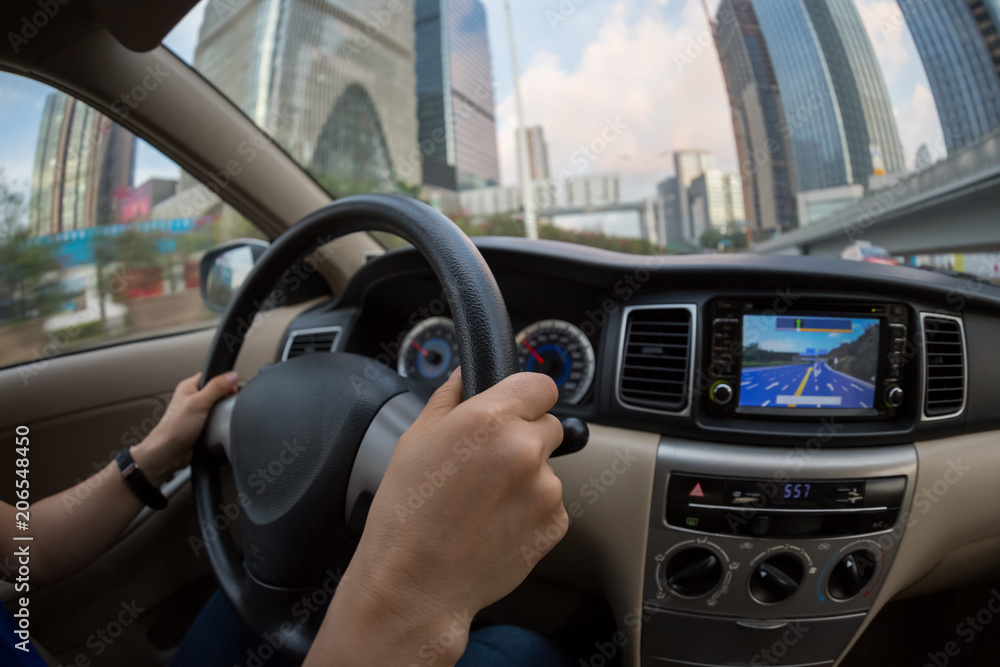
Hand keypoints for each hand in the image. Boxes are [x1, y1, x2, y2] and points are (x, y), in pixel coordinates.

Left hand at [132, 371, 238, 485]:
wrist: (168, 454)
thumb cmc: (174, 429)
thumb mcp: (198, 403)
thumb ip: (216, 388)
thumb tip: (231, 376)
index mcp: (188, 387)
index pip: (211, 375)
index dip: (224, 380)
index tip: (231, 389)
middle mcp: (191, 398)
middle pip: (217, 391)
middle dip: (224, 398)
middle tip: (224, 405)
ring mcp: (195, 412)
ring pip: (217, 407)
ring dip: (221, 412)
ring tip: (219, 417)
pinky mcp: (199, 425)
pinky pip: (215, 420)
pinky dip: (219, 423)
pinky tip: (217, 427)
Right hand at [313, 368, 566, 665]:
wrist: (415, 584)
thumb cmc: (407, 515)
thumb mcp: (414, 441)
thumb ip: (448, 399)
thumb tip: (463, 377)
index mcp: (490, 419)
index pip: (540, 385)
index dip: (526, 396)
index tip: (516, 408)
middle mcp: (525, 449)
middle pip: (548, 425)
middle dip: (525, 437)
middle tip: (488, 463)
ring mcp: (545, 489)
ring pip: (548, 468)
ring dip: (526, 477)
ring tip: (484, 503)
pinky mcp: (555, 524)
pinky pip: (550, 504)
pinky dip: (530, 511)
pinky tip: (495, 524)